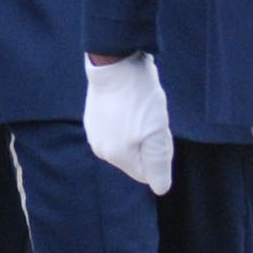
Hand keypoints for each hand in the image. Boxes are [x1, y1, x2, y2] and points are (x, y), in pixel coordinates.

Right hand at [84, 53, 173, 193]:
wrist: (114, 63)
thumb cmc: (139, 97)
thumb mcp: (157, 132)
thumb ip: (158, 164)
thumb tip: (160, 189)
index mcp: (117, 156)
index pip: (148, 173)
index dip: (159, 153)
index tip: (157, 129)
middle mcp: (101, 150)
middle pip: (136, 159)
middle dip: (147, 142)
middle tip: (149, 117)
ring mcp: (94, 133)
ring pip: (126, 143)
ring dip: (137, 130)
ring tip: (138, 107)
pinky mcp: (92, 118)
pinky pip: (116, 129)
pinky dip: (125, 119)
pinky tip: (126, 102)